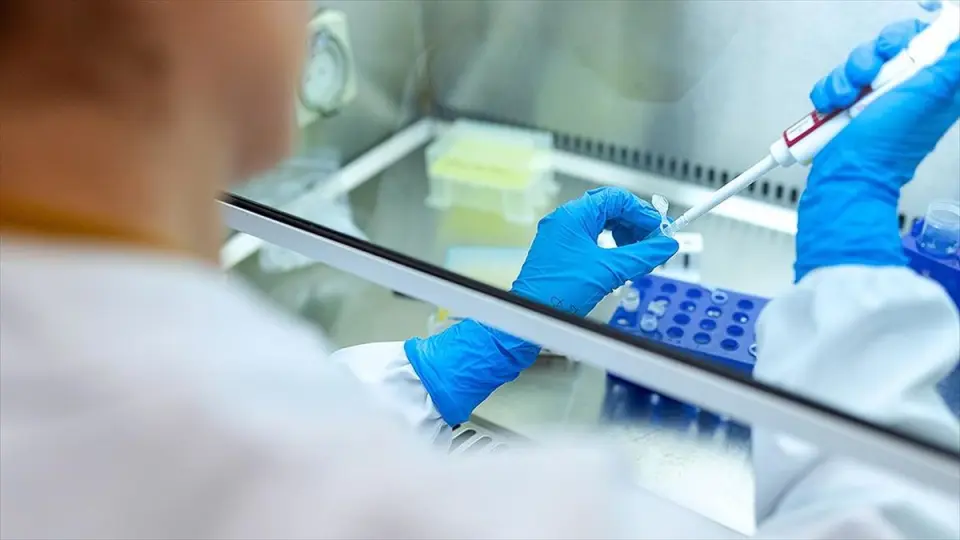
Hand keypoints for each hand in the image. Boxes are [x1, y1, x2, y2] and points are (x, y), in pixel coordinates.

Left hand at [405, 187, 677, 425]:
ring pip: (601, 223)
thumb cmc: (558, 293)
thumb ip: (641, 256)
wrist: (529, 316)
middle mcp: (564, 220)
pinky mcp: (560, 251)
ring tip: (637, 254)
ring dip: (623, 235)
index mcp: (573, 216)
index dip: (642, 213)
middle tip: (652, 242)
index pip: (617, 198)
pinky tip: (619, 261)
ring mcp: (560, 235)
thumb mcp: (608, 271)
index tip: (659, 231)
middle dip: (634, 224)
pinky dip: (610, 245)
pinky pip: (591, 238)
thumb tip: (665, 245)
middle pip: (609, 208)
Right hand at [796, 18, 959, 281]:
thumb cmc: (883, 150)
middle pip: (892, 44)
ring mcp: (875, 97)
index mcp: (936, 85)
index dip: (916, 33)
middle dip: (874, 55)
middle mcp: (907, 88)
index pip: (934, 40)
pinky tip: (831, 108)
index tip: (899, 44)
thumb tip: (958, 44)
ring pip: (860, 61)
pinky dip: (829, 91)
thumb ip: (949, 67)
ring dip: (845, 77)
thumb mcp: (926, 98)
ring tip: (844, 100)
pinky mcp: (848, 105)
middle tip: (870, 75)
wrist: (844, 177)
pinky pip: (836, 81)